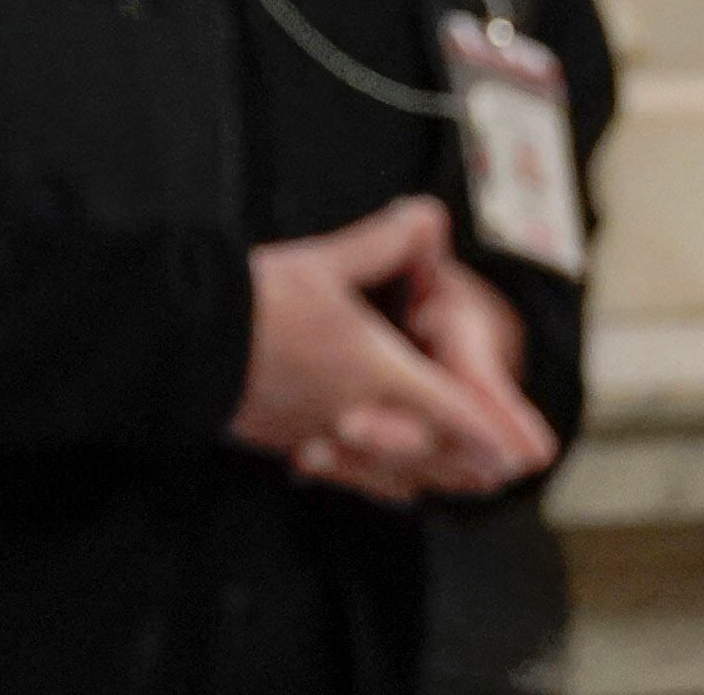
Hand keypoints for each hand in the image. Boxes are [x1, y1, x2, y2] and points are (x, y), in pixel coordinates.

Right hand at [230, 197, 553, 503]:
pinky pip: (345, 476)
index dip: (490, 433)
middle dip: (469, 466)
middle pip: (428, 454)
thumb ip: (381, 242)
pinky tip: (381, 485)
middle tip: (501, 474)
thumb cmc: (254, 304)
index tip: (522, 454)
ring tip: (453, 487)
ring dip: (430, 480)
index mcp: (376, 372)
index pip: (450, 412)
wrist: (182, 343)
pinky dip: (376, 484)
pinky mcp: (287, 441)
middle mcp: (358, 415)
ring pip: (390, 473)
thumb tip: (429, 215)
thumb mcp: (321, 262)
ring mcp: (321, 435)